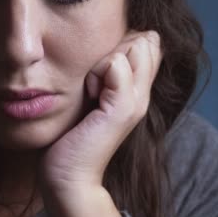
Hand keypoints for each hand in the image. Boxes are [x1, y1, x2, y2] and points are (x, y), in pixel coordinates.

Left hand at [39, 30, 162, 216]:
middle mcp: (143, 94)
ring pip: (133, 45)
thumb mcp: (87, 100)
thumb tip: (100, 53)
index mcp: (136, 90)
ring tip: (91, 90)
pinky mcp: (122, 108)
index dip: (120, 44)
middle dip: (113, 48)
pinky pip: (116, 63)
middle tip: (93, 82)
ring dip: (103, 60)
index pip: (148, 41)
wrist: (69, 177)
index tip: (96, 74)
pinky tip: (89, 95)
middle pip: (144, 39)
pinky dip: (97, 72)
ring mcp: (136, 101)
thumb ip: (98, 78)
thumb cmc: (70, 140)